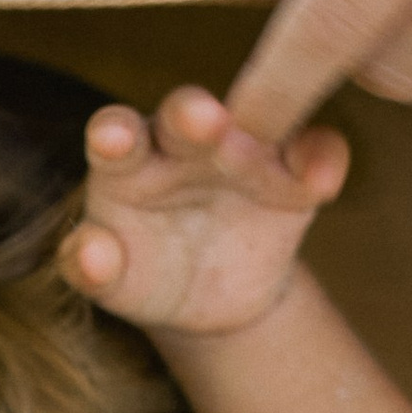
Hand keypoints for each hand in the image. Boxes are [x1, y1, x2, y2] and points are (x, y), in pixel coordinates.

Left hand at [59, 87, 347, 338]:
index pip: (116, 136)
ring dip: (264, 124)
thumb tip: (88, 255)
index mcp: (129, 161)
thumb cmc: (145, 273)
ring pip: (257, 122)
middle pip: (184, 117)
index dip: (114, 134)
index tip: (113, 140)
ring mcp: (245, 149)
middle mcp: (184, 142)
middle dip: (192, 115)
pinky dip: (322, 161)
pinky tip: (322, 183)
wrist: (208, 297)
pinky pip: (316, 152)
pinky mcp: (294, 171)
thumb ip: (93, 266)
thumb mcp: (116, 279)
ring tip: (264, 148)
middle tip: (200, 119)